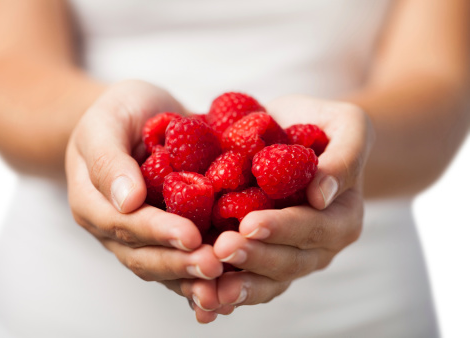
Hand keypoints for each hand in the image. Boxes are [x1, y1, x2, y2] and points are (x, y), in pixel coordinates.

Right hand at [65, 80, 223, 311]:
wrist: (136, 116)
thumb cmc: (119, 113)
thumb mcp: (106, 123)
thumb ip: (109, 160)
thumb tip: (127, 201)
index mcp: (92, 203)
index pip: (124, 225)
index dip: (158, 232)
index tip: (191, 235)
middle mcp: (114, 228)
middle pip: (144, 256)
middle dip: (180, 263)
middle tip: (215, 266)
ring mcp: (140, 236)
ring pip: (164, 267)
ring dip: (192, 277)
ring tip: (224, 279)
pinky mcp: (166, 234)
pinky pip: (181, 259)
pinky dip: (199, 277)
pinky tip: (226, 285)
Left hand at [210, 95, 373, 309]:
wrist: (298, 136)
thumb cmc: (324, 126)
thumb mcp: (348, 126)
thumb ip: (344, 157)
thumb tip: (321, 195)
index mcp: (342, 216)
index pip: (314, 227)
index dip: (283, 228)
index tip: (249, 223)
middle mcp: (319, 245)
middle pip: (289, 262)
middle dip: (254, 258)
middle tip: (221, 250)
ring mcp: (292, 256)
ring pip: (268, 281)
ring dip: (238, 286)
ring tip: (208, 290)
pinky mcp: (265, 257)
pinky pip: (249, 280)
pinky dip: (226, 291)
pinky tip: (200, 299)